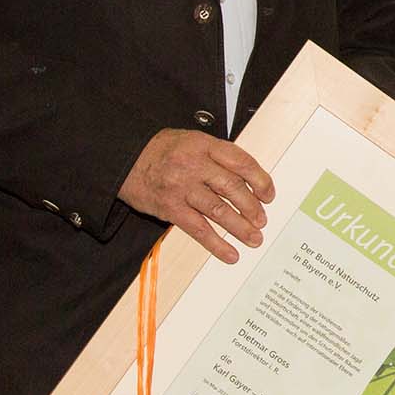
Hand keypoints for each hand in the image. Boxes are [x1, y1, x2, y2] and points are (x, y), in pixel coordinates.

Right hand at [119, 128, 274, 264]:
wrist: (125, 159)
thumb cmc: (162, 150)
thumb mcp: (192, 141)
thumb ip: (217, 157)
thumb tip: (249, 180)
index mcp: (204, 145)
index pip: (241, 162)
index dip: (260, 180)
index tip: (269, 194)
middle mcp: (194, 165)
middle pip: (232, 188)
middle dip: (252, 207)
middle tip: (262, 220)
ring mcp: (181, 187)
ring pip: (218, 210)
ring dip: (240, 228)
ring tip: (254, 238)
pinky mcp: (170, 208)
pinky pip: (198, 229)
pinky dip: (216, 244)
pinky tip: (230, 254)